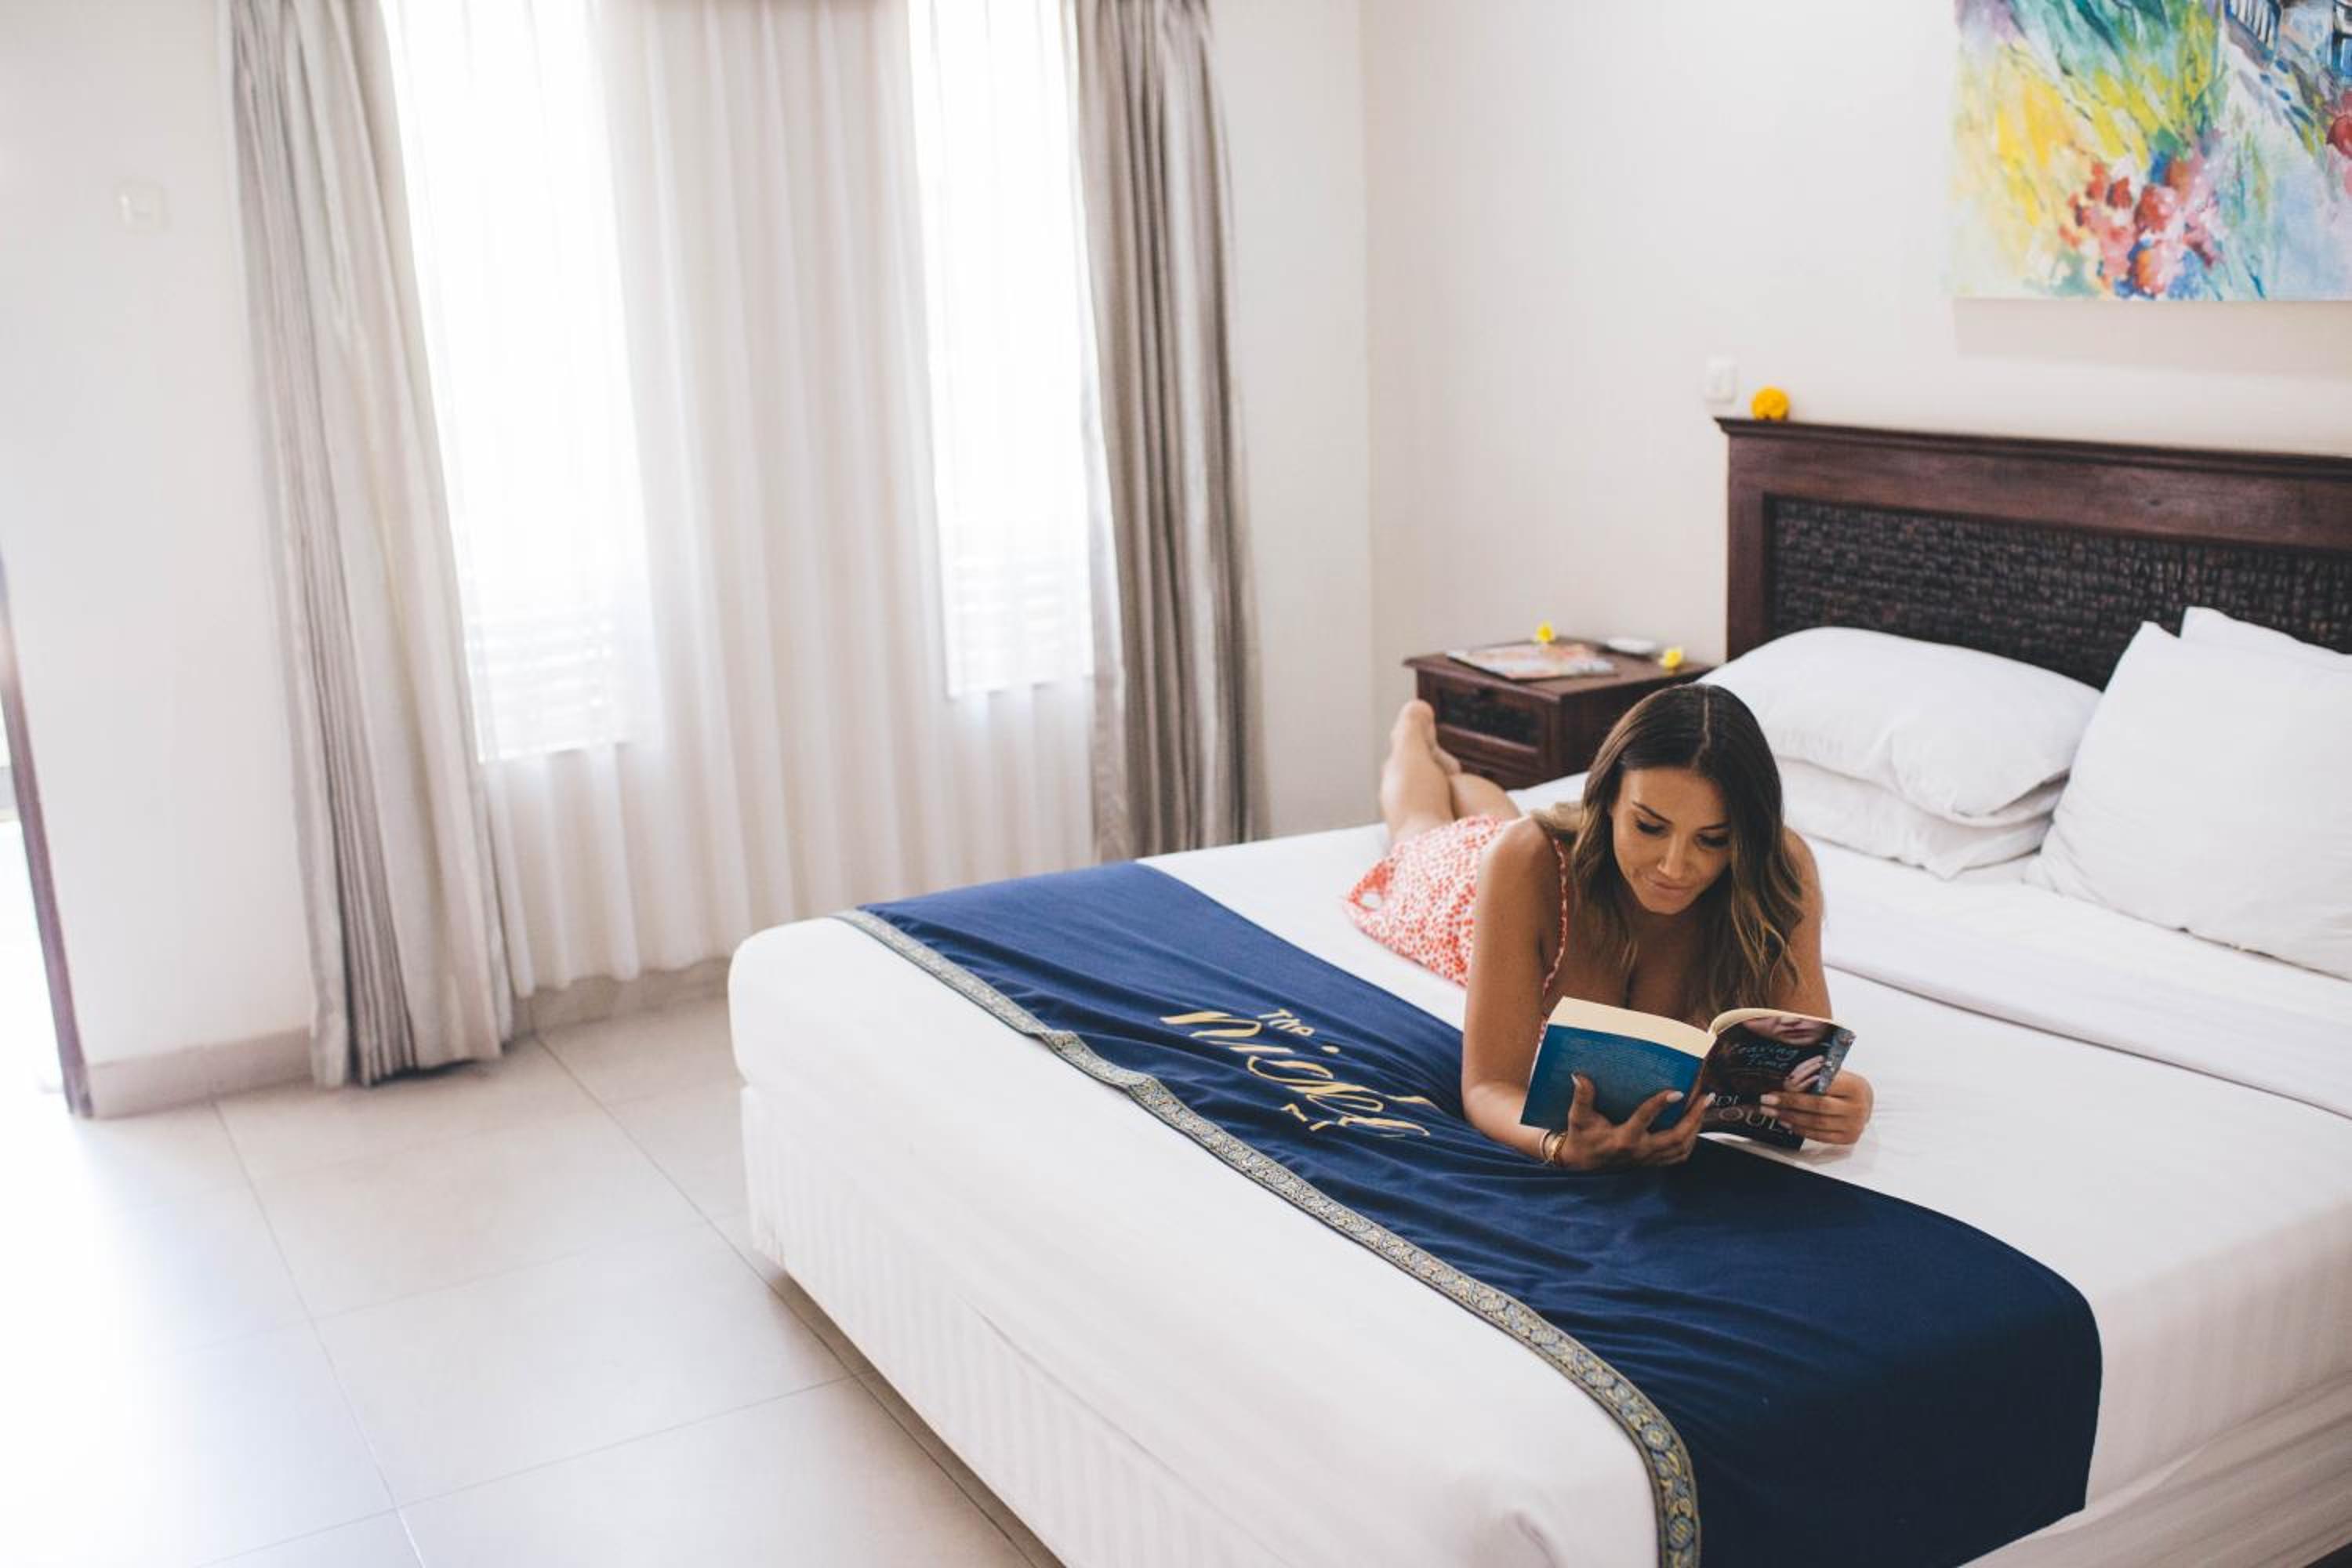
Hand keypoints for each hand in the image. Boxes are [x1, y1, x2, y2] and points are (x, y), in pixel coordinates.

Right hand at [1550, 1075, 1712, 1170]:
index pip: (1644, 1119)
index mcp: (1623, 1138)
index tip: (1677, 1091)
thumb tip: (1579, 1075)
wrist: (1582, 1163)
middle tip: (1705, 1096)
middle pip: (1676, 1137)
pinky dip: (1691, 1140)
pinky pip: (1679, 1155)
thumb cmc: (1582, 1137)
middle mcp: (1640, 1151)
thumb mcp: (1578, 1117)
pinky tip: (1695, 1125)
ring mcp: (1649, 1159)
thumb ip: (1582, 1097)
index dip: (1661, 1104)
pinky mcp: (1652, 1162)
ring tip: (1704, 1105)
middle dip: (1694, 1117)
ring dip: (1696, 1127)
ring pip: (1682, 1147)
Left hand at [1760, 1068, 1872, 1145]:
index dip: (1801, 1086)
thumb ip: (1815, 1075)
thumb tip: (1785, 1081)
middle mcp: (1856, 1107)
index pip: (1824, 1085)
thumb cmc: (1845, 1085)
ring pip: (1816, 1123)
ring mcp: (1853, 1125)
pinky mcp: (1848, 1138)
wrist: (1865, 1102)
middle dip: (1789, 1103)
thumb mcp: (1836, 1073)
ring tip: (1772, 1112)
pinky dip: (1801, 1130)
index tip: (1780, 1085)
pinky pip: (1820, 1136)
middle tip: (1767, 1100)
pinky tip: (1786, 1123)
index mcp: (1854, 1086)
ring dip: (1790, 1118)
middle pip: (1818, 1106)